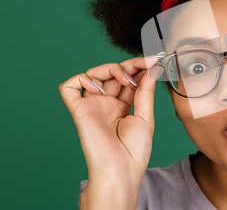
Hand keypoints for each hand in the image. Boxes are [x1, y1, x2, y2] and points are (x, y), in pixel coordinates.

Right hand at [59, 57, 160, 185]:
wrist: (120, 170)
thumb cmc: (134, 151)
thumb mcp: (145, 117)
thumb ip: (145, 92)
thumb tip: (151, 69)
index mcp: (123, 105)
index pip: (128, 78)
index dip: (139, 67)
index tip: (154, 60)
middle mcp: (106, 103)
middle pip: (112, 72)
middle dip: (128, 65)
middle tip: (142, 65)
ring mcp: (92, 105)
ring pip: (92, 73)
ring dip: (109, 68)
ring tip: (124, 80)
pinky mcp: (78, 109)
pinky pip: (69, 87)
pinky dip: (81, 79)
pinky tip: (99, 87)